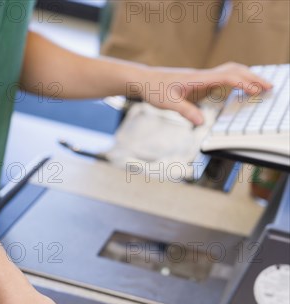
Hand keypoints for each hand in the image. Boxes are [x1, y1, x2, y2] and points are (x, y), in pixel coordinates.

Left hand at [135, 62, 272, 124]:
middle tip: (268, 87)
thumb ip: (186, 111)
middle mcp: (203, 76)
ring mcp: (202, 78)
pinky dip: (236, 81)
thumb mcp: (168, 103)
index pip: (226, 77)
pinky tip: (242, 88)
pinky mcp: (200, 82)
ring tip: (260, 87)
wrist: (145, 80)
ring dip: (246, 77)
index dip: (242, 83)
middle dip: (252, 78)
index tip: (254, 91)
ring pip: (230, 71)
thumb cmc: (155, 89)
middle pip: (234, 70)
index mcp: (197, 79)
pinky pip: (223, 78)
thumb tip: (202, 122)